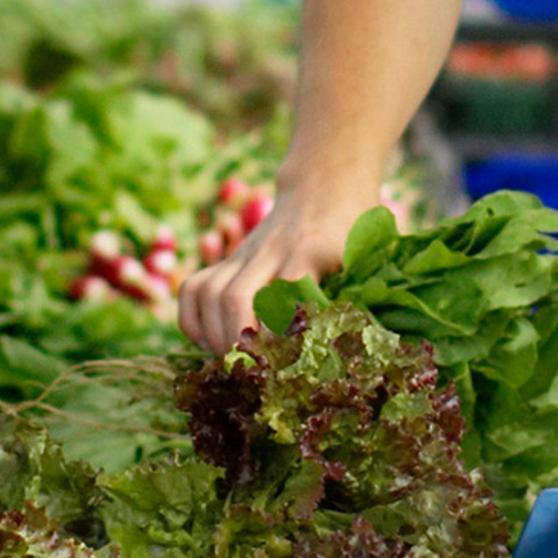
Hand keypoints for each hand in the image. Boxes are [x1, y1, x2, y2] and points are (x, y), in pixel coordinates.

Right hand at [177, 184, 372, 351]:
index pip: (288, 289)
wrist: (323, 187)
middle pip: (236, 296)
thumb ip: (358, 293)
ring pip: (209, 292)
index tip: (284, 363)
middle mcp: (271, 251)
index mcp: (312, 250)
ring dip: (214, 335)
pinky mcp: (229, 261)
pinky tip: (210, 342)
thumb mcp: (364, 255)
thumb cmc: (351, 231)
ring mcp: (245, 255)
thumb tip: (353, 350)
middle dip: (236, 341)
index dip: (281, 329)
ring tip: (231, 361)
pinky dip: (193, 321)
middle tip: (251, 371)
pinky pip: (194, 289)